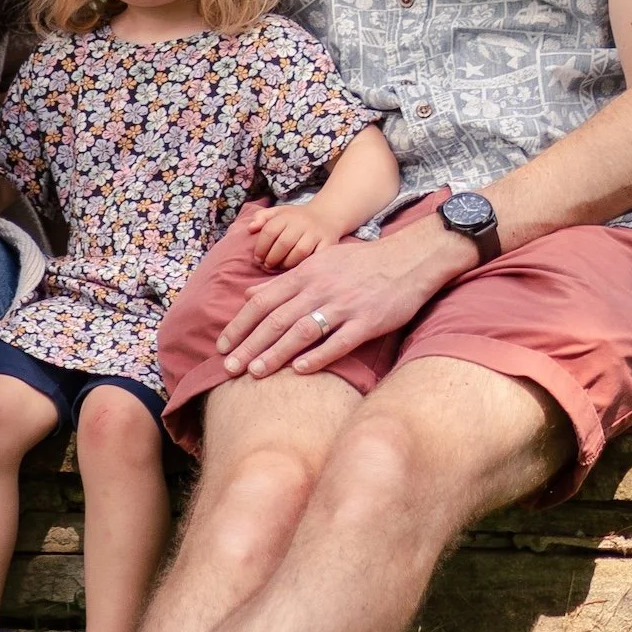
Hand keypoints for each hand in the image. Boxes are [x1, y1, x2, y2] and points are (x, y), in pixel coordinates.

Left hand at [216, 218, 465, 380]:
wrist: (409, 258)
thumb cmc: (360, 263)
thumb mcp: (319, 262)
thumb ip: (283, 280)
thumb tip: (248, 294)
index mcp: (305, 273)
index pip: (262, 301)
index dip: (240, 324)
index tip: (222, 344)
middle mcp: (320, 288)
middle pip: (276, 319)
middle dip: (249, 345)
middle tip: (228, 367)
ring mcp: (344, 305)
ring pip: (302, 332)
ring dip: (276, 354)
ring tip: (255, 373)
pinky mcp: (367, 321)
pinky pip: (338, 341)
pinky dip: (318, 356)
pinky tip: (300, 370)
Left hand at [244, 201, 332, 270]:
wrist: (326, 215)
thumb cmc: (296, 218)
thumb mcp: (278, 212)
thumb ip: (262, 217)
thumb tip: (250, 228)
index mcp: (287, 216)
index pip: (270, 231)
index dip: (261, 247)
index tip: (258, 258)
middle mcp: (302, 223)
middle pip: (283, 243)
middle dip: (272, 258)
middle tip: (267, 265)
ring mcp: (316, 234)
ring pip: (299, 252)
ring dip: (287, 263)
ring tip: (280, 267)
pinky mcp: (328, 243)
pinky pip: (316, 257)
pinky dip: (306, 265)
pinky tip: (298, 269)